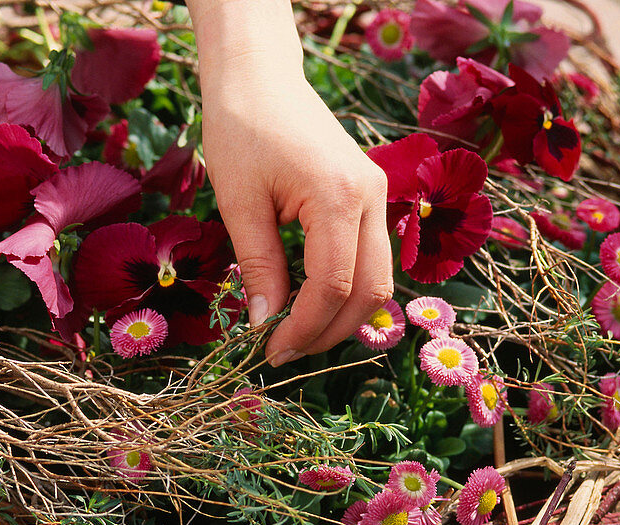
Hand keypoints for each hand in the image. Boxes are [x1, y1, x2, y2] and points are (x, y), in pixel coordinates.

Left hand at [189, 0, 392, 365]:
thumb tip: (266, 324)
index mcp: (339, 197)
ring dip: (344, 316)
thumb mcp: (240, 204)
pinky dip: (348, 289)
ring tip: (297, 334)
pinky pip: (371, 256)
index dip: (305, 329)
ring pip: (379, 279)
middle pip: (371, 291)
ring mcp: (378, 195)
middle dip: (330, 332)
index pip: (334, 286)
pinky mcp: (371, 196)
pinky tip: (311, 302)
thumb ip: (259, 267)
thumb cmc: (241, 130)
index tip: (270, 352)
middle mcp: (373, 198)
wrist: (259, 77)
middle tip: (284, 352)